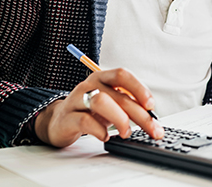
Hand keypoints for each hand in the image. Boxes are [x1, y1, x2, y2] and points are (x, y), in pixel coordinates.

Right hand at [35, 68, 163, 147]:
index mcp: (102, 77)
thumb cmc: (90, 112)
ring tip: (126, 132)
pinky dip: (99, 131)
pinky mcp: (67, 118)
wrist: (59, 122)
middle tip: (153, 129)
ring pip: (101, 102)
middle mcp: (89, 85)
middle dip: (140, 114)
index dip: (139, 88)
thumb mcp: (111, 104)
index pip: (122, 75)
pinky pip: (85, 121)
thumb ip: (128, 105)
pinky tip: (105, 136)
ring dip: (120, 119)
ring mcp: (76, 100)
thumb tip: (152, 118)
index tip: (151, 106)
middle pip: (118, 95)